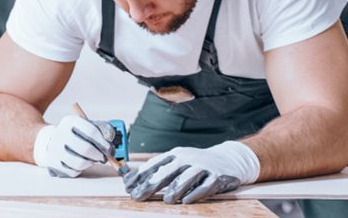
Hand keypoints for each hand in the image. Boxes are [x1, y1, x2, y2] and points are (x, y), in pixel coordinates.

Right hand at [33, 115, 117, 177]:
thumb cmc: (75, 135)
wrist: (51, 141)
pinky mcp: (54, 163)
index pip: (90, 131)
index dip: (103, 142)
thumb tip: (110, 137)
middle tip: (102, 157)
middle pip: (85, 148)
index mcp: (69, 122)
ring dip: (90, 163)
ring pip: (80, 163)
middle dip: (98, 155)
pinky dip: (80, 169)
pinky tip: (80, 162)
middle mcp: (60, 134)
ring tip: (91, 159)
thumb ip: (101, 129)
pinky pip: (73, 171)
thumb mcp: (85, 126)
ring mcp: (55, 149)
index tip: (109, 148)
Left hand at [123, 141, 259, 203]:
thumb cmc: (197, 163)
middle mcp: (187, 158)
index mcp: (175, 154)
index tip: (127, 187)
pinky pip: (205, 186)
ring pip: (186, 178)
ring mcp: (203, 166)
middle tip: (138, 196)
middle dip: (150, 185)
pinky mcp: (217, 177)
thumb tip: (133, 177)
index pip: (154, 165)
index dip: (139, 176)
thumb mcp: (178, 161)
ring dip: (175, 189)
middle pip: (166, 172)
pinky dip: (195, 194)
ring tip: (166, 200)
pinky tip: (187, 201)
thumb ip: (159, 168)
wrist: (229, 159)